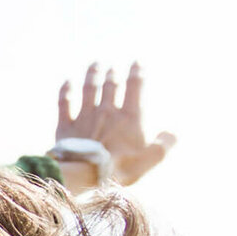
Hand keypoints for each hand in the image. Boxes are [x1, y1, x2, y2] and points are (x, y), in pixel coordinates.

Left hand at [56, 62, 177, 185]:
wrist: (85, 173)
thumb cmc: (121, 168)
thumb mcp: (151, 158)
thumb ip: (165, 144)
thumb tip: (172, 133)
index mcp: (129, 117)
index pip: (135, 87)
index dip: (137, 73)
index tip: (137, 62)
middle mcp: (107, 111)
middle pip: (110, 85)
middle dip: (112, 73)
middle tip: (112, 66)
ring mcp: (84, 117)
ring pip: (89, 89)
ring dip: (92, 75)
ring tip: (95, 64)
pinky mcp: (66, 126)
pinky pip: (64, 103)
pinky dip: (66, 91)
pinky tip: (67, 82)